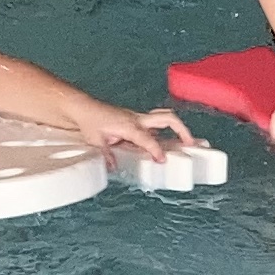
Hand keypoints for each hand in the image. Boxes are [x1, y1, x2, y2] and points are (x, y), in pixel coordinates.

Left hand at [77, 102, 208, 163]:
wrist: (83, 107)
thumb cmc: (89, 122)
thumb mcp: (96, 141)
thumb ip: (107, 154)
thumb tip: (114, 166)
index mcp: (129, 125)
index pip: (148, 139)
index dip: (156, 150)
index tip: (163, 160)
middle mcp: (137, 119)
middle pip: (168, 118)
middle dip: (182, 130)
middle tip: (191, 144)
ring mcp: (138, 117)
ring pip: (164, 116)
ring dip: (178, 126)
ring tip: (188, 140)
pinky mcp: (136, 118)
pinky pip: (155, 121)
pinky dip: (164, 130)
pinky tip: (167, 141)